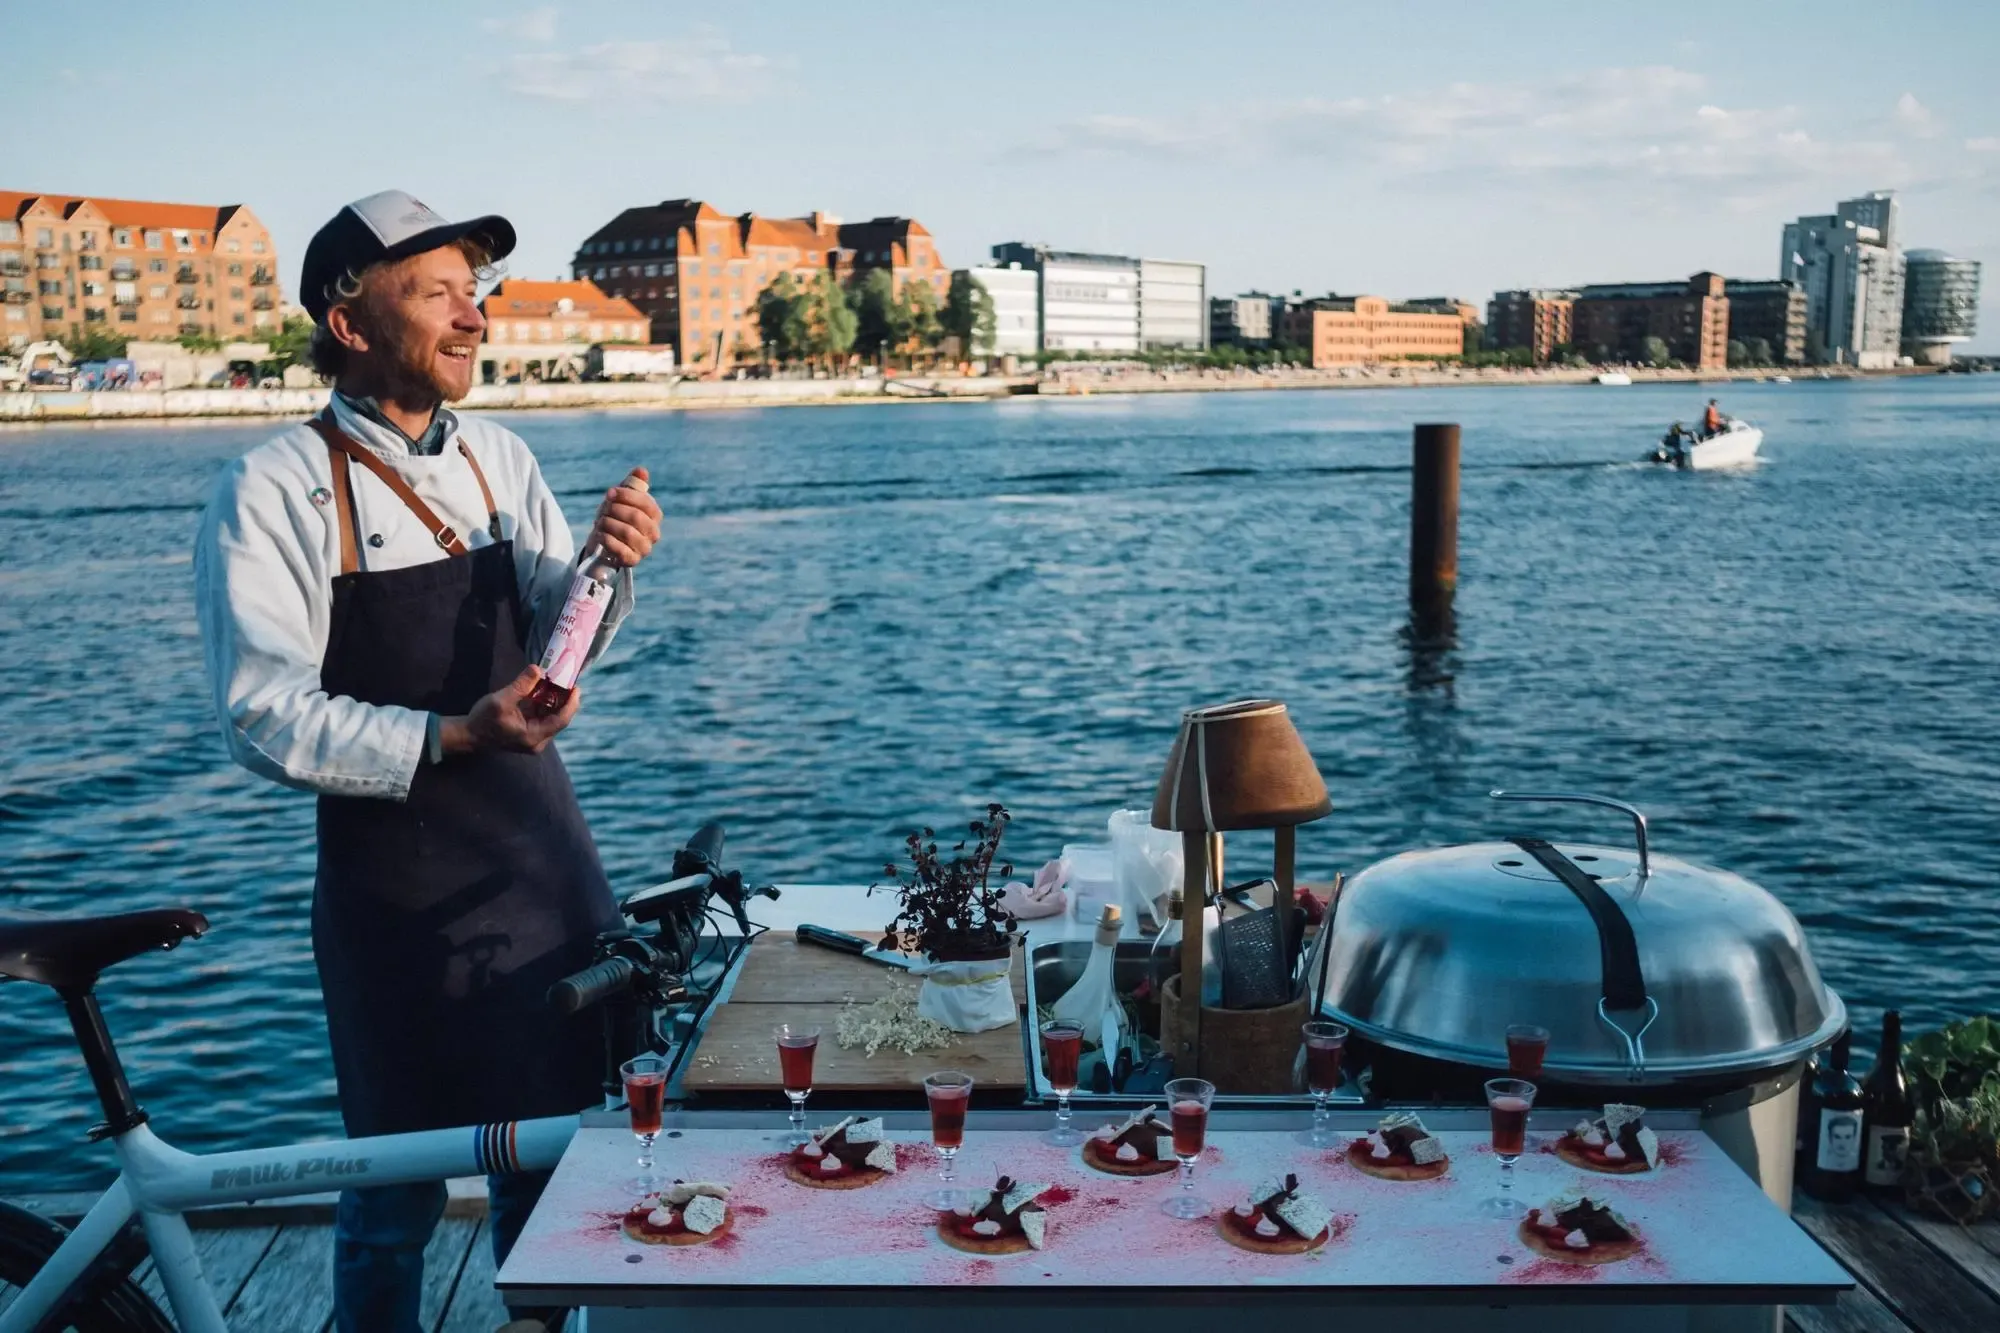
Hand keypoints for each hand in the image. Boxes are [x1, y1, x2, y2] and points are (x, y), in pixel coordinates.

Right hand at [439, 665, 579, 755]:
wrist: (468, 734)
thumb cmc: (483, 720)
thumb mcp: (501, 700)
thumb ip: (521, 685)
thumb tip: (538, 668)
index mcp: (533, 736)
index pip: (561, 720)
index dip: (571, 703)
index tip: (576, 687)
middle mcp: (537, 741)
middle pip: (559, 718)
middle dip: (563, 699)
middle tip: (567, 680)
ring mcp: (533, 738)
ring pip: (551, 717)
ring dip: (554, 700)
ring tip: (556, 681)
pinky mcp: (528, 732)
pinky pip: (542, 717)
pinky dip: (544, 703)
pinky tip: (544, 689)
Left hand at [587, 466, 660, 566]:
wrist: (603, 541)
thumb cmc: (615, 516)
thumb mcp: (621, 498)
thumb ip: (632, 484)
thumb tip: (641, 470)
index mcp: (654, 515)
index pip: (645, 503)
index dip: (626, 496)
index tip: (610, 493)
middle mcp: (654, 533)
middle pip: (636, 517)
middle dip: (615, 510)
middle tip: (604, 509)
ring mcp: (644, 548)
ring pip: (627, 532)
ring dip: (609, 524)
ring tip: (601, 522)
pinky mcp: (632, 561)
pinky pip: (620, 549)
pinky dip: (607, 539)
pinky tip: (600, 534)